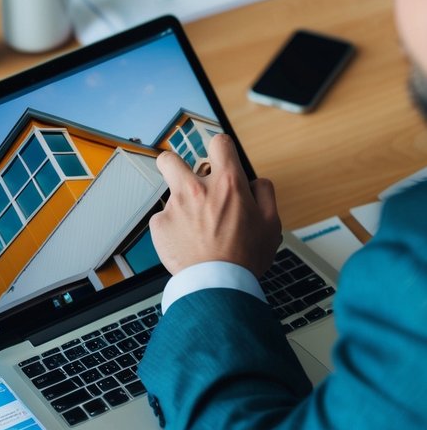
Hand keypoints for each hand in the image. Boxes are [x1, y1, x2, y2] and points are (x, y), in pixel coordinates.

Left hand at [150, 133, 280, 277]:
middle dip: (176, 166)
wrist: (218, 286)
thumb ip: (265, 193)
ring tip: (194, 226)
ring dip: (180, 204)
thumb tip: (255, 181)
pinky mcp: (160, 225)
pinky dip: (173, 229)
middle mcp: (197, 189)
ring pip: (169, 193)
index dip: (221, 149)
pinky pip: (164, 219)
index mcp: (227, 184)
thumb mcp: (271, 223)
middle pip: (170, 159)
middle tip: (187, 183)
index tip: (220, 159)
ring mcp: (175, 206)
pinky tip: (186, 243)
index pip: (219, 143)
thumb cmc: (246, 257)